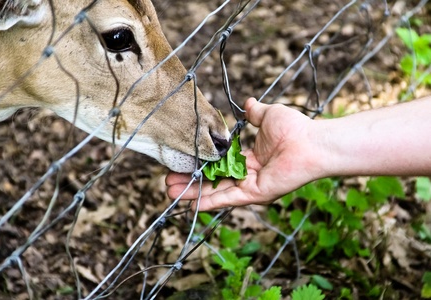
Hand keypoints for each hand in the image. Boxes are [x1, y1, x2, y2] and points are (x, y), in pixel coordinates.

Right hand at [166, 97, 321, 209]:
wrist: (311, 142)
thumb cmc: (295, 129)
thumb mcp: (269, 116)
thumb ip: (255, 113)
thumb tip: (248, 103)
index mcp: (251, 159)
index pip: (220, 164)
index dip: (201, 163)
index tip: (183, 161)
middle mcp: (248, 174)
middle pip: (213, 180)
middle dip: (191, 181)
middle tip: (168, 181)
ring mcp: (250, 186)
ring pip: (216, 191)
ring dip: (193, 192)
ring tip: (170, 192)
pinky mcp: (254, 194)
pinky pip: (227, 199)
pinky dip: (208, 200)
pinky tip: (189, 202)